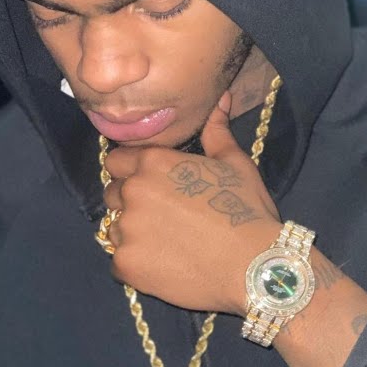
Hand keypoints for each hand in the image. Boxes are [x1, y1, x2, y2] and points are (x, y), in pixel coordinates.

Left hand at [101, 91, 282, 313]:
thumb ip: (216, 132)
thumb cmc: (247, 212)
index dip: (131, 172)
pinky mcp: (126, 264)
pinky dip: (135, 265)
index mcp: (153, 162)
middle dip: (130, 203)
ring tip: (166, 244)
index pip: (116, 161)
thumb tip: (219, 101)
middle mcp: (133, 191)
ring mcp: (126, 230)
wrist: (254, 266)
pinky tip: (163, 266)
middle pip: (112, 194)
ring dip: (132, 234)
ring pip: (115, 229)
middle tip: (162, 218)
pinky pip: (119, 263)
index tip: (151, 186)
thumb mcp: (235, 165)